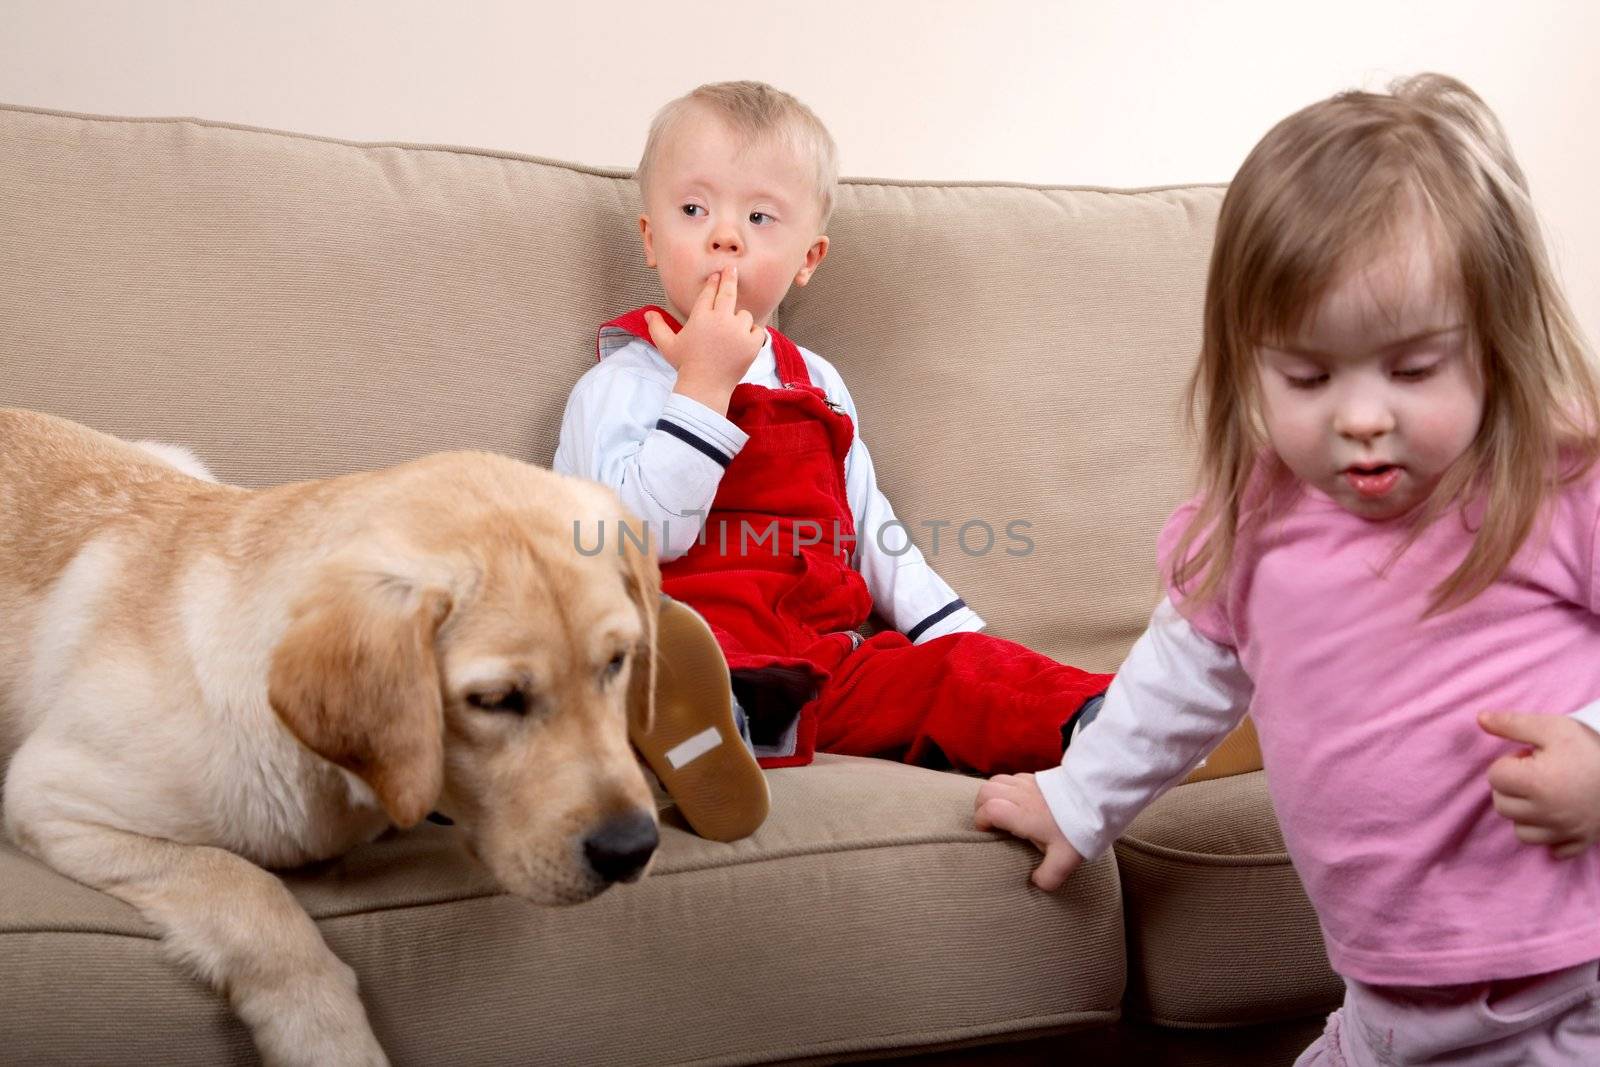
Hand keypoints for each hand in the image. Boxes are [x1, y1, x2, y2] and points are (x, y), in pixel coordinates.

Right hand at [645, 269, 762, 414]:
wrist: (705, 387)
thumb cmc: (685, 366)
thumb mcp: (667, 346)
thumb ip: (657, 328)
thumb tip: (647, 313)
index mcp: (700, 317)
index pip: (708, 293)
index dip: (713, 283)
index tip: (717, 275)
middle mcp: (720, 320)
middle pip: (728, 293)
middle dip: (730, 278)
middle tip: (732, 269)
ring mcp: (738, 331)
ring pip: (744, 315)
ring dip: (739, 320)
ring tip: (731, 332)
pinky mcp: (752, 343)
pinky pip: (757, 330)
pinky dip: (753, 333)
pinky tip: (744, 340)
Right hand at [974, 772, 1084, 889]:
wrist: (1097, 799)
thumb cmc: (1078, 828)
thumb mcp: (1065, 860)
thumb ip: (1048, 876)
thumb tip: (1036, 884)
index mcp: (1023, 815)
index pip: (988, 810)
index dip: (981, 821)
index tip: (987, 833)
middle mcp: (1021, 796)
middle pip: (986, 792)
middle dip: (981, 806)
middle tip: (989, 822)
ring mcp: (1028, 783)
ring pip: (996, 781)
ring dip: (992, 795)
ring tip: (999, 810)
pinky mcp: (1036, 776)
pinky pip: (1011, 778)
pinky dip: (1005, 787)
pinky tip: (1016, 800)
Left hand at [1480, 711, 1599, 859]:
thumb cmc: (1592, 748)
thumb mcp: (1553, 727)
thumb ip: (1512, 724)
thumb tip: (1480, 719)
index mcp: (1536, 784)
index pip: (1495, 776)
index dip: (1509, 763)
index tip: (1530, 757)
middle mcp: (1546, 813)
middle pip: (1502, 805)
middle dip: (1512, 788)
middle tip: (1537, 773)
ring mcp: (1563, 831)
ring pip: (1520, 831)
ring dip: (1525, 814)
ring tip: (1545, 794)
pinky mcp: (1580, 842)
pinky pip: (1552, 849)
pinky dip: (1550, 836)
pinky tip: (1560, 817)